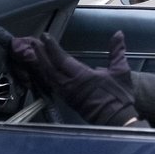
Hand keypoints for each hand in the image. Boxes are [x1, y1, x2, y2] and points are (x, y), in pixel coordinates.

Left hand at [8, 31, 142, 125]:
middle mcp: (70, 85)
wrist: (116, 120)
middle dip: (41, 54)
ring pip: (49, 77)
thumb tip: (118, 34)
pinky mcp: (67, 101)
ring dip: (42, 64)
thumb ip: (117, 51)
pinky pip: (53, 85)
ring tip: (36, 53)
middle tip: (33, 42)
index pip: (62, 59)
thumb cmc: (119, 96)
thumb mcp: (121, 71)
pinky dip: (47, 75)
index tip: (45, 37)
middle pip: (50, 68)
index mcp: (82, 76)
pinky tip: (44, 70)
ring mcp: (67, 94)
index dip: (52, 47)